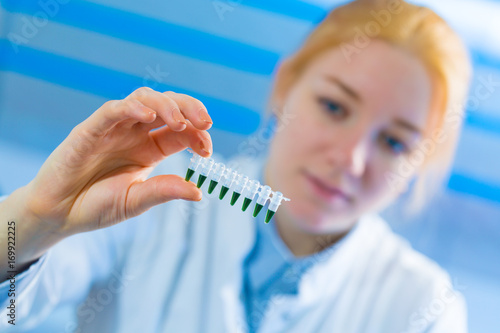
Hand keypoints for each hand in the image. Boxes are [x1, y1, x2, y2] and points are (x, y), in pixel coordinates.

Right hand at [23, 87, 212, 235]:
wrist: (58, 215)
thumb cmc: (96, 206)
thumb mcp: (135, 201)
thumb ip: (164, 191)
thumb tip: (199, 192)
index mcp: (149, 149)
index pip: (180, 132)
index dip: (197, 135)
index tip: (207, 150)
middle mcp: (135, 134)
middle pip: (167, 106)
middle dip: (189, 109)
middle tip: (205, 123)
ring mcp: (114, 129)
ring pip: (143, 99)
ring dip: (165, 106)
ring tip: (179, 123)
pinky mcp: (90, 130)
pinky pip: (113, 110)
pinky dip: (131, 107)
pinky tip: (148, 115)